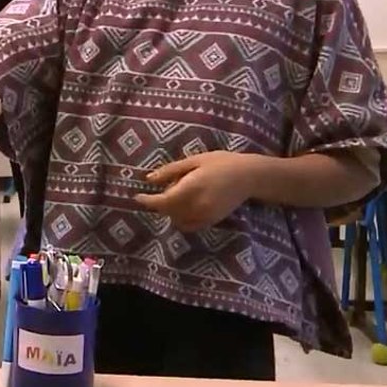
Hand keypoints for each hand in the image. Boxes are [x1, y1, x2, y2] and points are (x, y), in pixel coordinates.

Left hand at [134, 151, 261, 231]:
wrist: (250, 176)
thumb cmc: (222, 163)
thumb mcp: (195, 160)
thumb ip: (171, 171)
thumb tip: (148, 179)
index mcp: (192, 188)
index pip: (163, 201)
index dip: (147, 201)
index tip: (137, 197)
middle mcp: (198, 205)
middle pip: (168, 212)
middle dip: (159, 203)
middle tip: (163, 189)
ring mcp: (206, 215)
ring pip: (177, 220)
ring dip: (170, 211)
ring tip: (177, 195)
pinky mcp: (212, 221)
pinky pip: (189, 226)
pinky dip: (181, 219)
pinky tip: (185, 206)